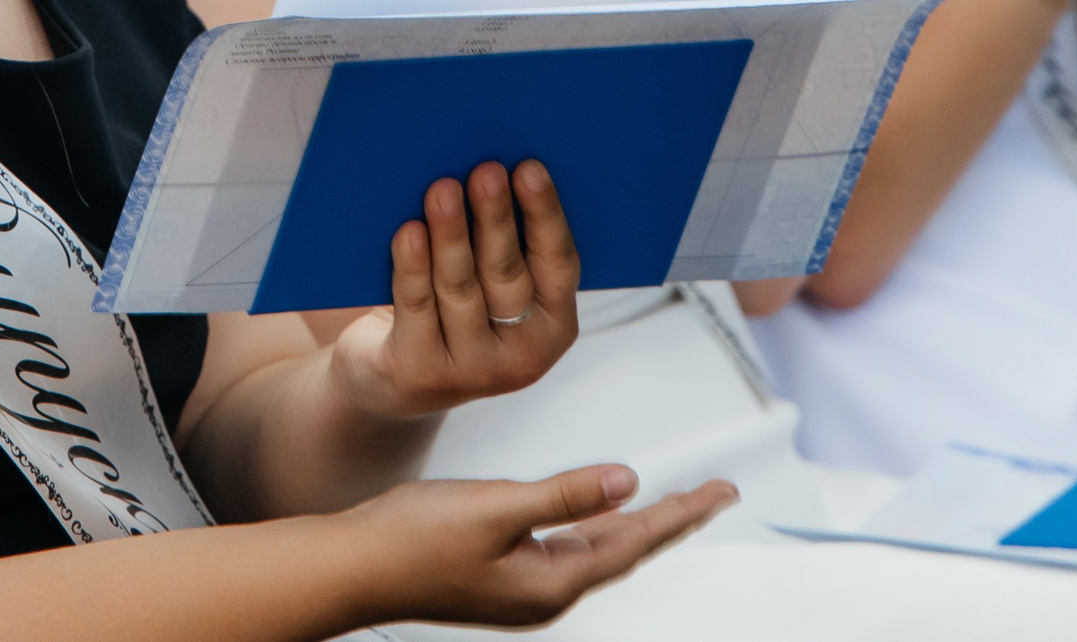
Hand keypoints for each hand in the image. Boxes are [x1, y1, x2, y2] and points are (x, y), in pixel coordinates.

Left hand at [328, 160, 580, 419]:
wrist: (392, 380)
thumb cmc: (451, 310)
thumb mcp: (488, 285)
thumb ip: (500, 242)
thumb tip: (492, 168)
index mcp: (554, 324)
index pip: (558, 263)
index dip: (544, 214)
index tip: (529, 168)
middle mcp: (522, 355)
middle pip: (507, 272)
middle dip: (496, 217)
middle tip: (486, 170)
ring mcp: (471, 371)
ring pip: (460, 287)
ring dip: (451, 233)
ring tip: (442, 189)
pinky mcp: (421, 372)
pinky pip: (417, 306)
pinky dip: (413, 265)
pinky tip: (409, 231)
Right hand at [343, 464, 738, 628]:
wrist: (353, 567)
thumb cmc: (414, 539)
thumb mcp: (496, 508)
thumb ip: (563, 495)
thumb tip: (627, 482)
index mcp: (551, 583)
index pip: (635, 541)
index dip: (681, 513)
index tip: (723, 492)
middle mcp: (544, 593)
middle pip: (625, 547)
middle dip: (671, 517)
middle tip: (715, 493)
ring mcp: (522, 588)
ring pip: (597, 548)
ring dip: (634, 521)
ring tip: (674, 502)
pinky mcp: (501, 575)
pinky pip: (566, 547)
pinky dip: (592, 524)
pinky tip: (598, 513)